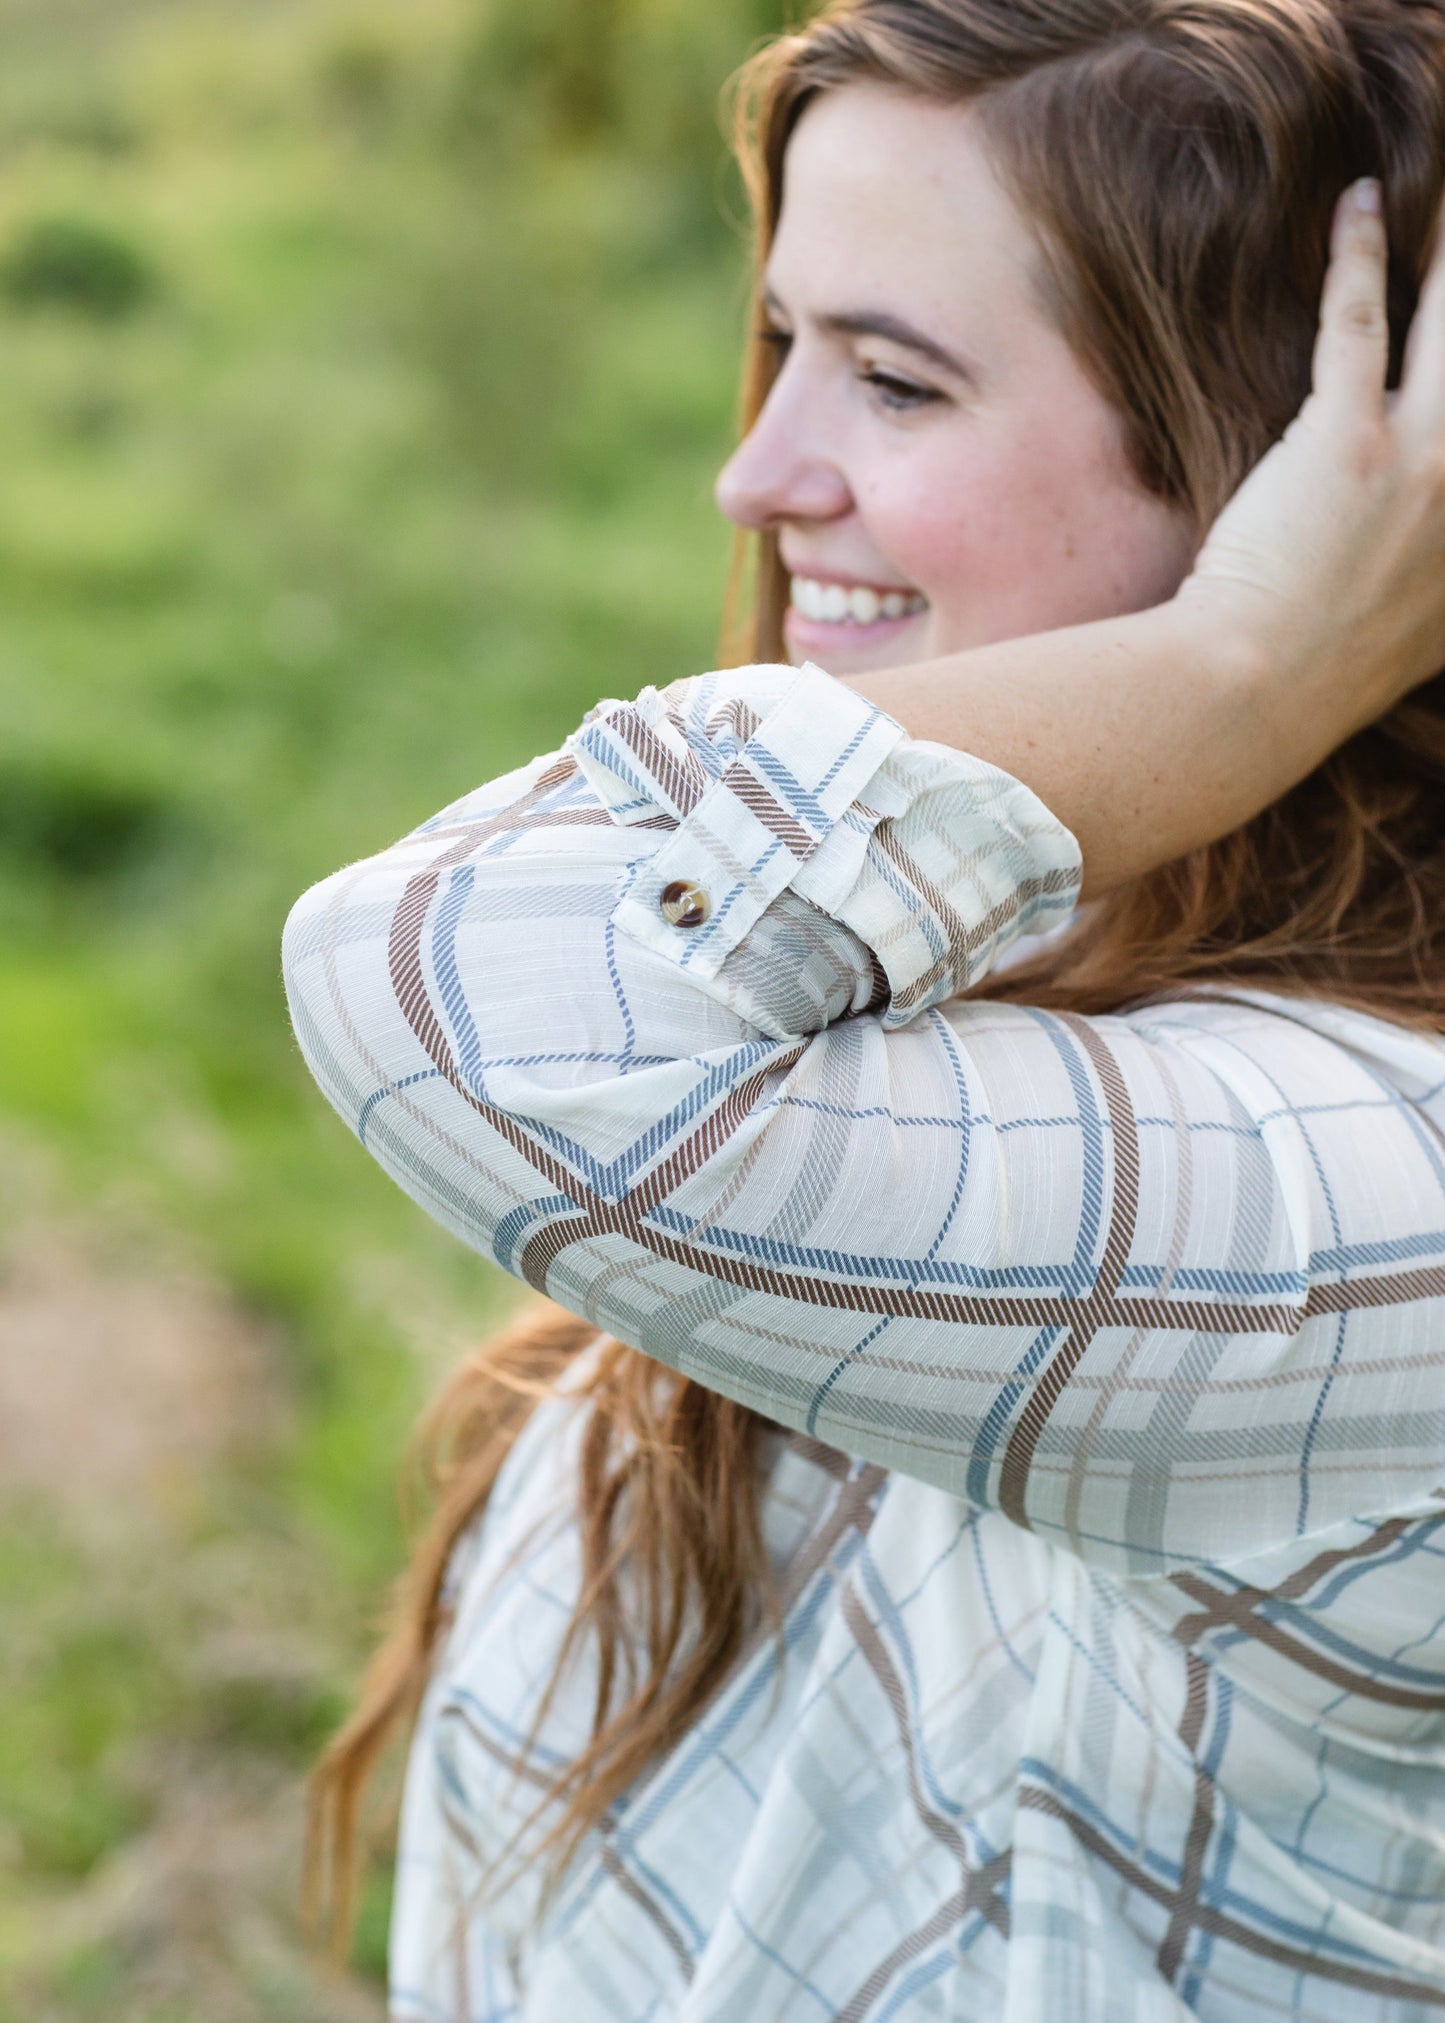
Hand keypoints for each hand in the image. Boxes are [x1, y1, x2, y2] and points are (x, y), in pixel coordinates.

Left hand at [1179, 178, 1444, 734]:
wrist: (1256, 696)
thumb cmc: (1314, 678)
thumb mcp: (1412, 642)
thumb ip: (1436, 598)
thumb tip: (1427, 584)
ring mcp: (1422, 460)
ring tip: (1441, 196)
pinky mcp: (1344, 441)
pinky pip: (1360, 322)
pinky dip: (1360, 255)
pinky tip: (1359, 204)